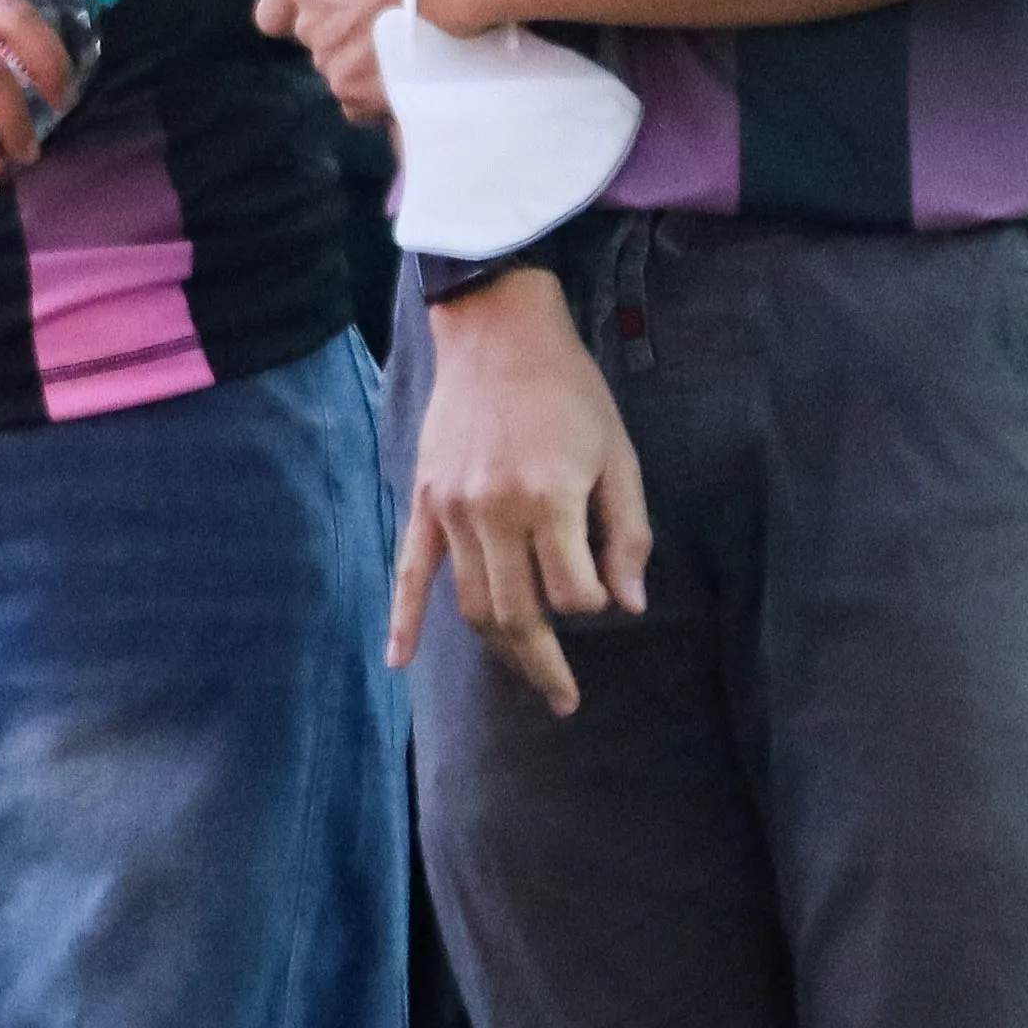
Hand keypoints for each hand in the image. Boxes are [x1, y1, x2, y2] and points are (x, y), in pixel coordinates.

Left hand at [263, 0, 450, 127]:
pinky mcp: (367, 94)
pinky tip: (405, 79)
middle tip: (381, 16)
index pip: (271, 16)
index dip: (292, 14)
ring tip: (403, 46)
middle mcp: (312, 29)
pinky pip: (361, 106)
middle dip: (339, 33)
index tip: (321, 6)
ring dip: (361, 65)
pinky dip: (376, 97)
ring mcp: (337, 65)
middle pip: (315, 42)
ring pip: (339, 73)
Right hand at [393, 274, 649, 716]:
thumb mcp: (619, 456)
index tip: (606, 588)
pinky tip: (399, 660)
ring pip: (470, 604)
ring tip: (526, 672)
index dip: (596, 604)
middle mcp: (495, 512)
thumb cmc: (570, 390)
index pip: (574, 595)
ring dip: (498, 648)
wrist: (497, 330)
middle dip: (544, 663)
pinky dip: (402, 619)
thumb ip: (627, 533)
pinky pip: (410, 571)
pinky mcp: (425, 501)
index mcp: (549, 500)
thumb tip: (628, 605)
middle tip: (565, 697)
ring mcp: (452, 510)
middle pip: (517, 615)